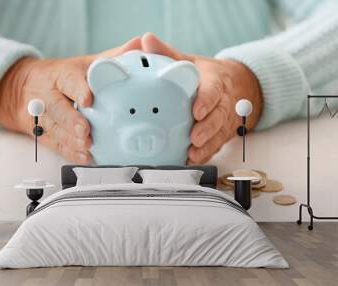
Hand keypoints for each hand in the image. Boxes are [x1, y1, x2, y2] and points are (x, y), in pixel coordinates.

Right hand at [0, 37, 141, 163]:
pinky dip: (70, 152)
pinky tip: (84, 156)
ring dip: (71, 139)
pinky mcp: (43, 133)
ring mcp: (44, 115)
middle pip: (57, 108)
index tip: (88, 99)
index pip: (68, 80)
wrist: (24, 89)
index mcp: (60, 75)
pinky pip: (55, 144)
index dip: (78, 89)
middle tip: (85, 130)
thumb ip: (112, 57)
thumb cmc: (63, 76)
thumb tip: (140, 44)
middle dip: (71, 120)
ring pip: (55, 128)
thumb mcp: (84, 63)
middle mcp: (49, 95)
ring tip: (86, 145)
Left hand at [141, 33, 262, 163]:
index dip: (207, 101)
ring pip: (220, 134)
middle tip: (194, 138)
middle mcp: (223, 102)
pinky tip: (192, 161)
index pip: (214, 90)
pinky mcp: (222, 133)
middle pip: (219, 116)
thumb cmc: (207, 75)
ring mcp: (225, 120)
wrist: (237, 85)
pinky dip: (206, 154)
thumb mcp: (190, 61)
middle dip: (208, 129)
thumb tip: (146, 40)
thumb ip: (169, 53)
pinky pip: (217, 145)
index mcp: (215, 81)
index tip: (197, 110)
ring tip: (193, 154)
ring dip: (207, 146)